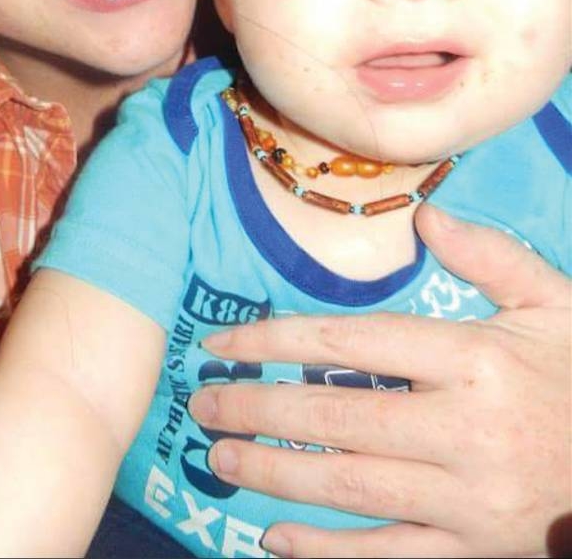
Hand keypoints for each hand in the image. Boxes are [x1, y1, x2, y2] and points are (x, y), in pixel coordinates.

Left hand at [187, 204, 571, 556]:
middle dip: (261, 410)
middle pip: (340, 417)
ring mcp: (469, 501)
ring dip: (277, 473)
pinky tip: (276, 540)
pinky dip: (329, 552)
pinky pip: (390, 555)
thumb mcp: (553, 304)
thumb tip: (426, 217)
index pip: (353, 342)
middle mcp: (466, 430)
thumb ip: (492, 256)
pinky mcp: (475, 551)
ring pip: (353, 487)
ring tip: (220, 458)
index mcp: (475, 360)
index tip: (222, 343)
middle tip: (203, 404)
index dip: (278, 341)